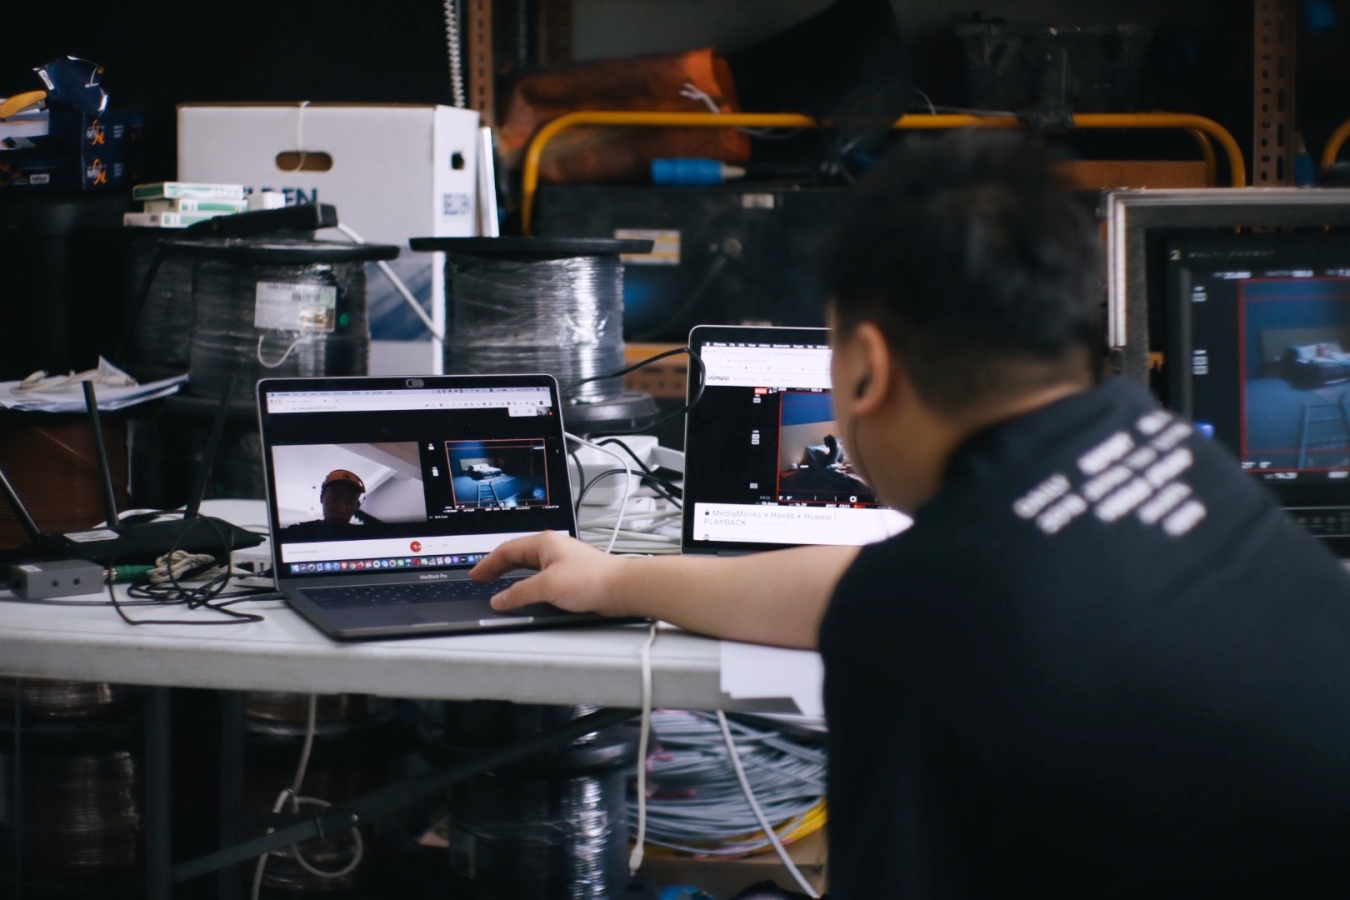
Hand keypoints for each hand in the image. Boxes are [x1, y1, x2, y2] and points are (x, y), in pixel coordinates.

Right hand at [471, 531, 629, 615]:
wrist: (622, 588)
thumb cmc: (592, 579)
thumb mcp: (547, 586)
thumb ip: (519, 593)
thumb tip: (499, 599)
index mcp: (544, 543)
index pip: (506, 550)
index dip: (488, 563)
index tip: (476, 575)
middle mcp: (552, 549)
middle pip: (516, 556)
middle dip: (497, 568)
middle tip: (482, 579)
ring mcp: (562, 562)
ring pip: (528, 567)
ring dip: (512, 576)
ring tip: (499, 586)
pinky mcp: (570, 576)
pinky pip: (540, 577)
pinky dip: (527, 584)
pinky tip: (526, 593)